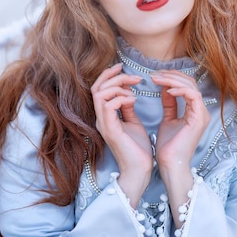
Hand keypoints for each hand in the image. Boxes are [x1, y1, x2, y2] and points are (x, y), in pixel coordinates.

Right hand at [91, 63, 152, 204]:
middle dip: (114, 76)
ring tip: (134, 89)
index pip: (98, 89)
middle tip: (135, 77)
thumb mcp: (132, 122)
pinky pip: (108, 106)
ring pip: (99, 94)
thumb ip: (127, 108)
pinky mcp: (111, 131)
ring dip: (118, 87)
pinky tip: (133, 100)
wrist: (139, 170)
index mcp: (105, 116)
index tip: (123, 67)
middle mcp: (101, 119)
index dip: (108, 75)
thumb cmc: (137, 149)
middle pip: (96, 88)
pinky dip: (120, 98)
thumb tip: (128, 93)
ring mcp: (104, 125)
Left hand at [151, 70, 209, 225]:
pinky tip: (166, 90)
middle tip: (154, 74)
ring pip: (191, 86)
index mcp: (195, 111)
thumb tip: (165, 87)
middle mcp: (201, 111)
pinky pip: (192, 95)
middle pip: (190, 82)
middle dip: (171, 75)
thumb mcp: (168, 119)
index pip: (187, 85)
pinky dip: (179, 89)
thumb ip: (169, 103)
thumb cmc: (168, 147)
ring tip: (156, 79)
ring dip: (172, 80)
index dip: (171, 77)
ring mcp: (202, 114)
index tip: (155, 76)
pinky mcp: (198, 118)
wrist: (170, 165)